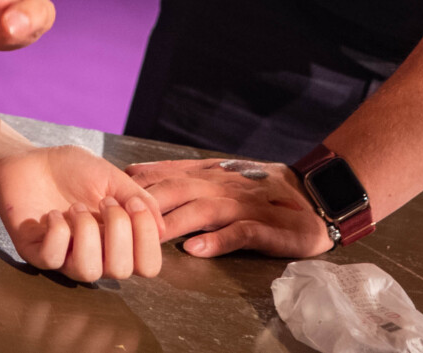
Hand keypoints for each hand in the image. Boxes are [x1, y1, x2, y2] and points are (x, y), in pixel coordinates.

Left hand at [0, 146, 164, 281]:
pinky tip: (53, 214)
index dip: (147, 239)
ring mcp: (66, 257)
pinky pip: (54, 258)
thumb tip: (162, 228)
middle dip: (118, 230)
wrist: (31, 159)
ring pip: (89, 271)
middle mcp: (96, 254)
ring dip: (86, 232)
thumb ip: (138, 199)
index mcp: (118, 240)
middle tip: (104, 202)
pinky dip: (58, 231)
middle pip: (122, 271)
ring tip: (76, 207)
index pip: (147, 266)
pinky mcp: (36, 254)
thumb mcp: (112, 177)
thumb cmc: (72, 169)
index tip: (135, 204)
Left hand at [126, 158, 333, 259]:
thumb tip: (138, 172)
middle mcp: (223, 185)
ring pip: (203, 210)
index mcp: (211, 173)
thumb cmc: (263, 188)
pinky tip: (196, 249)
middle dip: (146, 203)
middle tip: (117, 218)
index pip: (167, 173)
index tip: (108, 192)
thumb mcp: (222, 173)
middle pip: (178, 189)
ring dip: (174, 222)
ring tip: (148, 238)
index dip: (137, 182)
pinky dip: (217, 240)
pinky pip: (239, 233)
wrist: (315, 196)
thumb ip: (184, 173)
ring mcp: (244, 205)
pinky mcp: (265, 227)